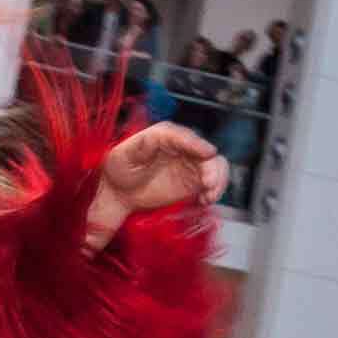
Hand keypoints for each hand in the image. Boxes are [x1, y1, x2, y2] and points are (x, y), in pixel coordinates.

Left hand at [87, 122, 225, 249]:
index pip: (184, 136)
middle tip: (208, 183)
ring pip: (214, 166)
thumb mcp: (123, 155)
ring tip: (209, 195)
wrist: (121, 190)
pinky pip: (211, 184)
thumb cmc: (120, 168)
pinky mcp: (194, 182)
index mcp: (163, 136)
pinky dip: (213, 191)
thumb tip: (156, 140)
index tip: (207, 153)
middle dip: (212, 167)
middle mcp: (182, 147)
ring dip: (217, 180)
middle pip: (205, 151)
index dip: (196, 143)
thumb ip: (140, 147)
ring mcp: (189, 164)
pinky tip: (205, 201)